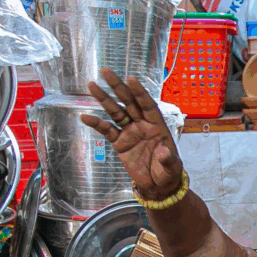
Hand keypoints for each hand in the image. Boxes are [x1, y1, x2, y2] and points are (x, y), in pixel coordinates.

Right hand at [79, 68, 183, 200]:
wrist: (157, 185)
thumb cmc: (168, 172)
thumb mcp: (171, 167)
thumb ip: (167, 159)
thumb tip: (163, 152)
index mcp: (157, 125)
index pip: (147, 105)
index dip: (140, 92)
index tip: (131, 79)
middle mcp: (142, 124)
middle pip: (129, 102)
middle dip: (118, 87)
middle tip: (106, 71)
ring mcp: (130, 131)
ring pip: (116, 111)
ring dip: (104, 99)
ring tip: (92, 85)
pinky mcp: (120, 142)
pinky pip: (107, 130)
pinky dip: (97, 123)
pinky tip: (85, 116)